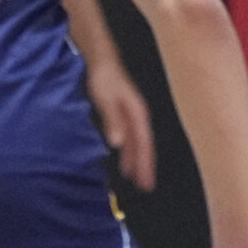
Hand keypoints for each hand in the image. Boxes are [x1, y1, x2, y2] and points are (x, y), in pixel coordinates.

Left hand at [86, 60, 156, 190]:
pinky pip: (129, 138)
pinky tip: (124, 161)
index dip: (145, 163)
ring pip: (137, 144)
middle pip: (144, 146)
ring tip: (137, 180)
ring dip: (137, 161)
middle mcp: (138, 117)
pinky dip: (128, 152)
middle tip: (146, 187)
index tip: (146, 181)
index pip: (144, 144)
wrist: (101, 60)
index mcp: (138, 114)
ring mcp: (131, 116)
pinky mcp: (123, 116)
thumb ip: (112, 119)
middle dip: (145, 167)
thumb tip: (118, 143)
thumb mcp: (105, 98)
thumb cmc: (104, 78)